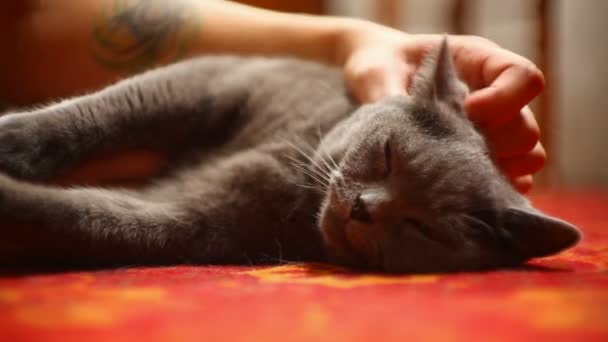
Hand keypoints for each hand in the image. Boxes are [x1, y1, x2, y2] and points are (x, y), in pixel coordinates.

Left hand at [341, 23, 544, 192]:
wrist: (376, 80)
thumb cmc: (382, 67)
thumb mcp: (377, 73)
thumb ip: (388, 96)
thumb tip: (396, 134)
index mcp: (481, 63)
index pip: (524, 78)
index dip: (503, 99)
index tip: (466, 109)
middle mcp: (497, 98)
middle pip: (526, 129)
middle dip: (492, 143)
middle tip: (448, 145)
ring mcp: (496, 131)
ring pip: (527, 158)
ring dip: (494, 169)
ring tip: (449, 168)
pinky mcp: (487, 158)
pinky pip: (514, 181)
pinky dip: (493, 188)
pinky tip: (457, 187)